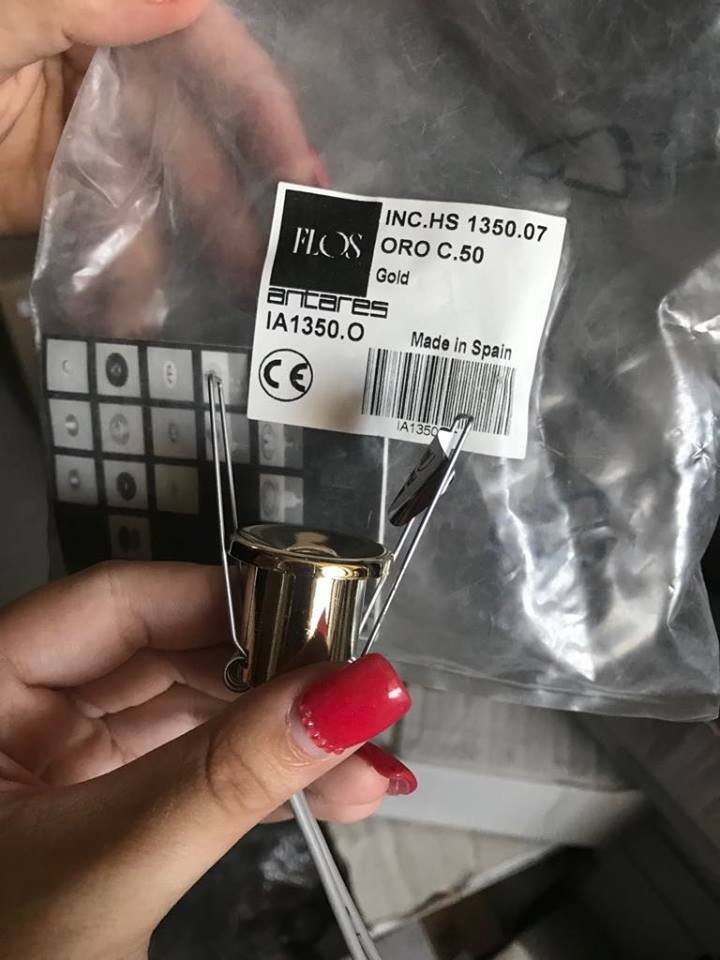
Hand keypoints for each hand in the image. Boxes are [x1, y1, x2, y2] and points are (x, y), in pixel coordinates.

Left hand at [0, 562, 414, 958]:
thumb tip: (349, 694)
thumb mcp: (112, 866)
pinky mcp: (103, 806)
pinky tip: (328, 792)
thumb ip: (230, 775)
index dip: (224, 603)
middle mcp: (22, 711)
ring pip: (192, 713)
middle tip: (353, 698)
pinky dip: (257, 780)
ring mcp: (63, 761)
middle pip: (169, 653)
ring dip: (282, 739)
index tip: (319, 620)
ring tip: (363, 765)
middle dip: (273, 682)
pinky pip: (192, 766)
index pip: (117, 603)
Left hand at [2, 0, 326, 333]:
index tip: (303, 174)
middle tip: (287, 264)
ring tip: (239, 304)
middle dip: (244, 201)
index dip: (264, 112)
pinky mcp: (55, 197)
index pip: (208, 55)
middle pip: (196, 140)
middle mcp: (107, 77)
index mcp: (103, 19)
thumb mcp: (0, 14)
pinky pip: (103, 238)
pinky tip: (143, 315)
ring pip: (156, 201)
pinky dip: (122, 279)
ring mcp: (82, 143)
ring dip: (193, 255)